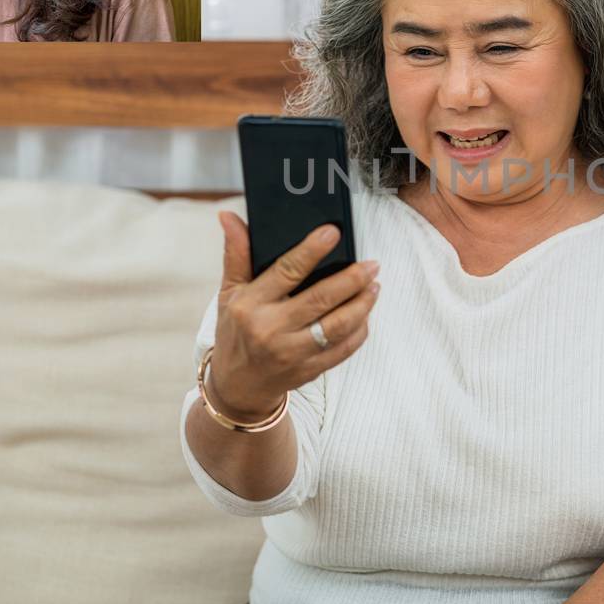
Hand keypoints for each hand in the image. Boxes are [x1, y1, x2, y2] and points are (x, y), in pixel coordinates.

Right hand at [208, 212, 379, 418]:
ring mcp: (292, 353)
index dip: (312, 250)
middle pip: (321, 299)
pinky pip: (343, 349)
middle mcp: (271, 330)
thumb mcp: (229, 293)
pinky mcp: (309, 369)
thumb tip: (229, 216)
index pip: (286, 271)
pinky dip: (359, 330)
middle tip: (371, 264)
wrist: (237, 386)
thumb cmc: (235, 331)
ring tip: (374, 285)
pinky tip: (365, 313)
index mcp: (251, 305)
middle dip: (351, 279)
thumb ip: (236, 254)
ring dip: (362, 304)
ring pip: (338, 325)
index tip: (333, 232)